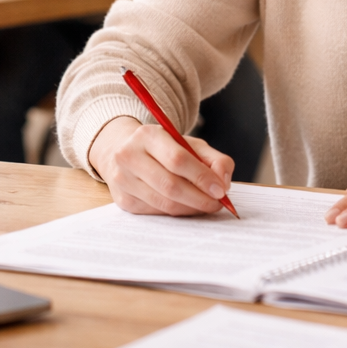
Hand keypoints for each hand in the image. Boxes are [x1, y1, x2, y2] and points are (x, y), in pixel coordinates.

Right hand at [88, 115, 235, 215]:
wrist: (123, 151)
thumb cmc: (162, 149)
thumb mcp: (188, 144)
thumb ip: (213, 159)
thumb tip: (223, 183)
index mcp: (148, 135)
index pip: (177, 159)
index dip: (202, 177)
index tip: (221, 190)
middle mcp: (129, 156)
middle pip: (170, 185)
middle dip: (199, 198)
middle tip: (217, 203)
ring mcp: (122, 179)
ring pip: (163, 203)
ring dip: (190, 208)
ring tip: (206, 205)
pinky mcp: (122, 199)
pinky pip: (156, 212)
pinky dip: (176, 212)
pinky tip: (186, 206)